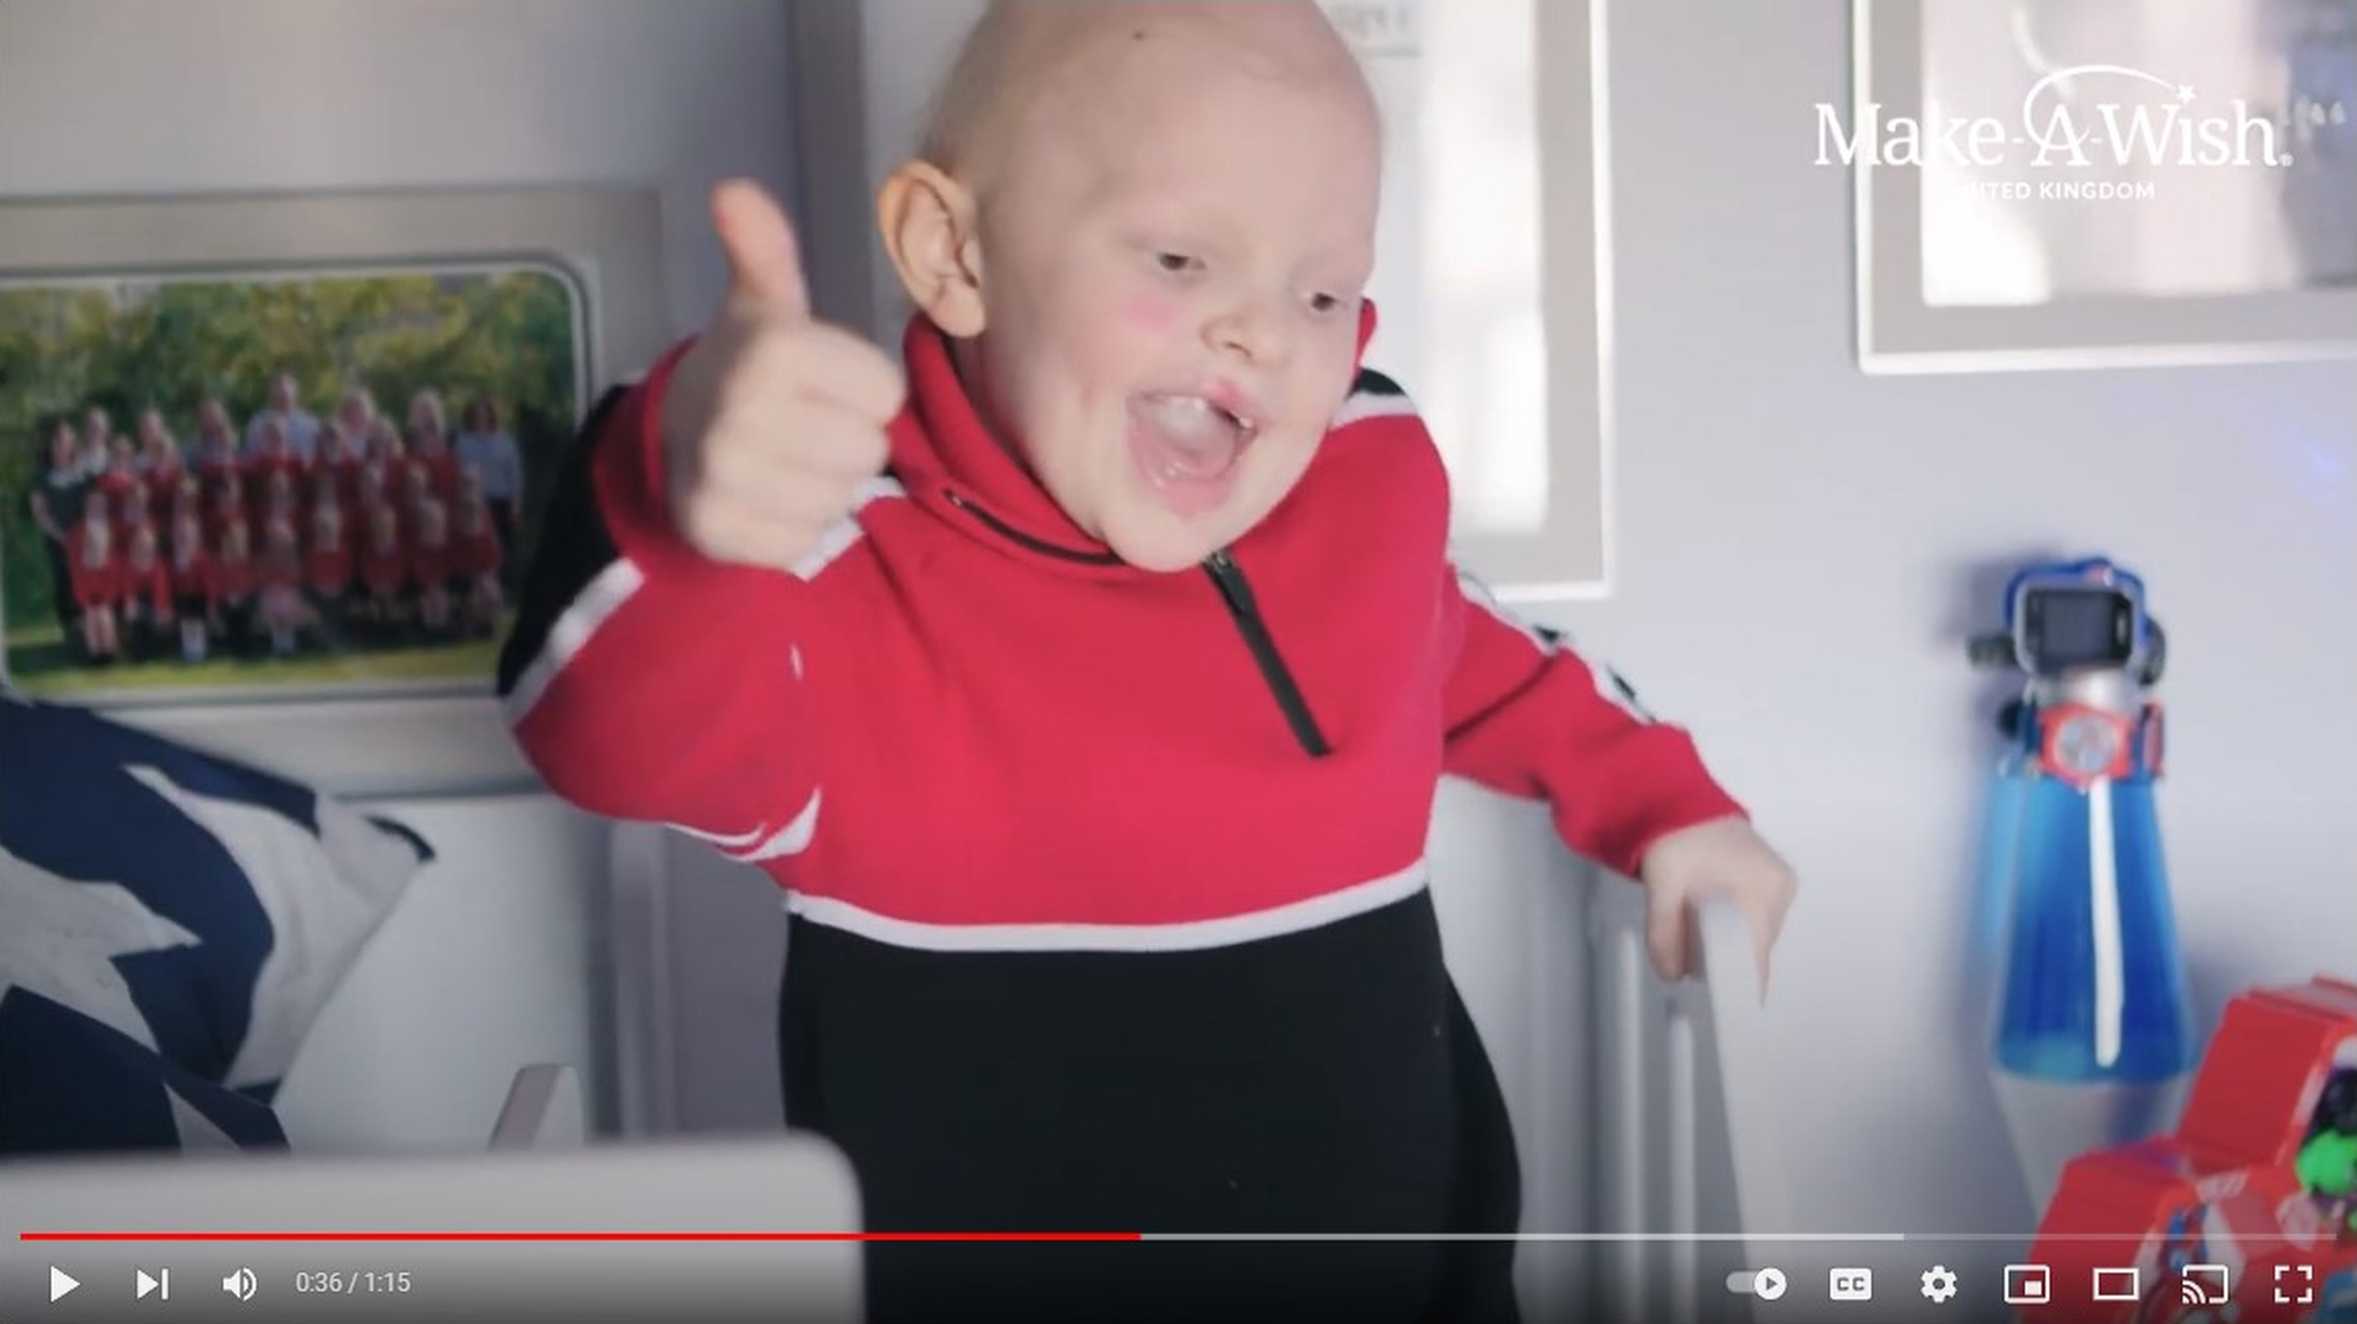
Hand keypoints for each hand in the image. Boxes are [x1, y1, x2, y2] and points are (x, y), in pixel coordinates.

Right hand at [660, 179, 906, 570]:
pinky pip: (802, 542)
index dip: (863, 390)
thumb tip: (734, 189)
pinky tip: (765, 496)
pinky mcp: (715, 532)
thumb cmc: (748, 363)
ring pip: (839, 501)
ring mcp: (724, 478)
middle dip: (847, 440)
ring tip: (786, 459)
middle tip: (805, 425)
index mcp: (773, 350)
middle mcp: (743, 413)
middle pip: (868, 451)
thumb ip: (765, 249)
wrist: (675, 433)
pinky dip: (792, 526)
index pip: (886, 395)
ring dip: (824, 485)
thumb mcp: (764, 302)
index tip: (824, 382)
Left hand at [1637, 815, 1796, 990]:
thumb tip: (1674, 976)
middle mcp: (1780, 888)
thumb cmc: (1675, 839)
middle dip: (1724, 958)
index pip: (1757, 952)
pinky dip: (1732, 924)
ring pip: (1754, 933)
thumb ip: (1664, 934)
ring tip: (1697, 932)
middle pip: (1755, 945)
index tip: (1721, 1000)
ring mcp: (1780, 882)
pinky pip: (1754, 917)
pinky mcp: (1771, 879)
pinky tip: (1709, 919)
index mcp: (1764, 888)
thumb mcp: (1662, 887)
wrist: (1678, 800)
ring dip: (1728, 940)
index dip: (1738, 979)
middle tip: (1692, 962)